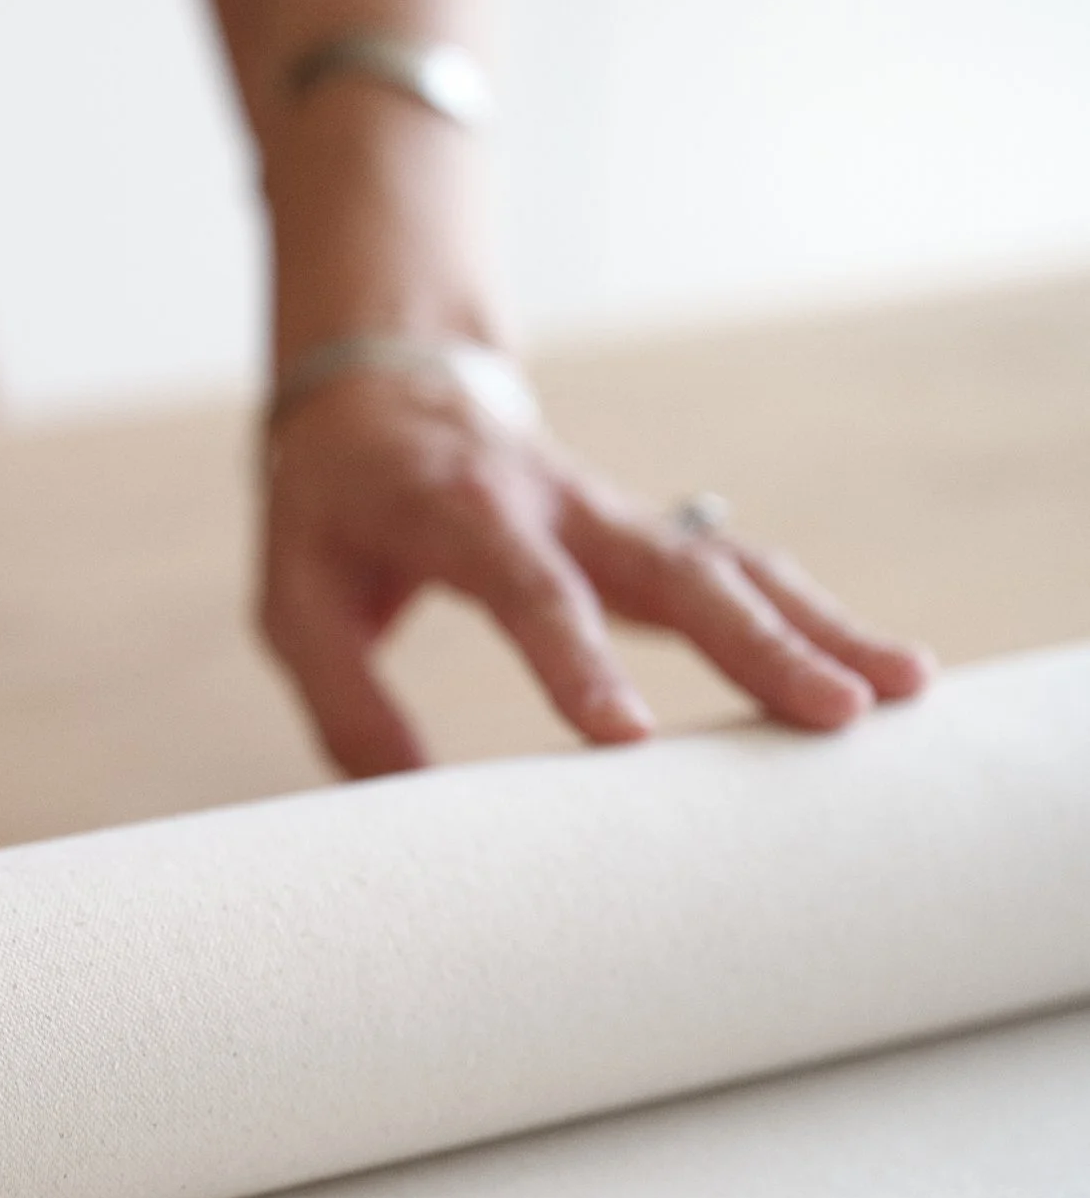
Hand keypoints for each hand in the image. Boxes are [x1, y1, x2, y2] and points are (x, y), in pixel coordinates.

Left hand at [260, 368, 933, 776]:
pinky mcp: (653, 532)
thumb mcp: (293, 596)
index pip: (527, 590)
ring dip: (820, 625)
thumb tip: (404, 805)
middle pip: (673, 571)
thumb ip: (342, 697)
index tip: (627, 738)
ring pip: (733, 564)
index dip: (577, 660)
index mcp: (460, 512)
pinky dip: (813, 616)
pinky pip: (743, 570)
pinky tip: (881, 670)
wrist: (381, 392)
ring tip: (904, 691)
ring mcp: (620, 514)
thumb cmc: (331, 507)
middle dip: (759, 644)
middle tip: (836, 715)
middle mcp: (560, 505)